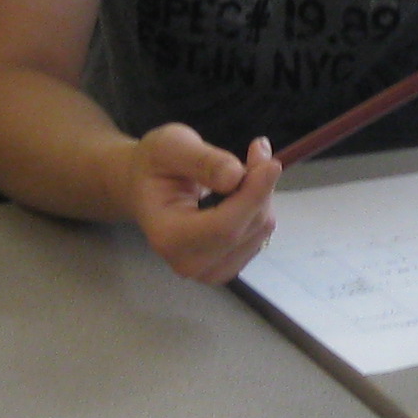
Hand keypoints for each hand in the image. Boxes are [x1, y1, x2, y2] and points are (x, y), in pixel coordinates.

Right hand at [123, 123, 278, 282]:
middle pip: (247, 227)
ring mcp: (210, 271)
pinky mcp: (227, 267)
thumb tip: (235, 177)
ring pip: (260, 229)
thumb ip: (202, 160)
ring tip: (238, 171)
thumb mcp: (171, 146)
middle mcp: (189, 263)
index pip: (225, 227)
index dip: (253, 195)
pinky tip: (240, 192)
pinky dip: (259, 207)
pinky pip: (261, 234)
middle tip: (255, 150)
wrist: (146, 188)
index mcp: (168, 237)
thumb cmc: (155, 165)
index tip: (272, 164)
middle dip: (260, 186)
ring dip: (260, 194)